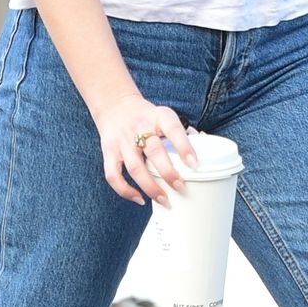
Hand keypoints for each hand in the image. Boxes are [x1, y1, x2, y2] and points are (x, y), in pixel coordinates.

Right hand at [95, 91, 199, 206]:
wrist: (115, 105)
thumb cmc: (146, 116)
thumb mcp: (164, 116)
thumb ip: (179, 133)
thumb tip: (198, 153)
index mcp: (158, 116)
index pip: (173, 130)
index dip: (184, 147)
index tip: (194, 164)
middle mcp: (139, 127)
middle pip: (154, 152)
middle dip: (168, 173)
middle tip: (181, 188)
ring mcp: (122, 141)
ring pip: (135, 168)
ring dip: (150, 187)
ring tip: (164, 200)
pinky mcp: (108, 152)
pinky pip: (113, 175)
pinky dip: (125, 191)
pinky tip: (140, 199)